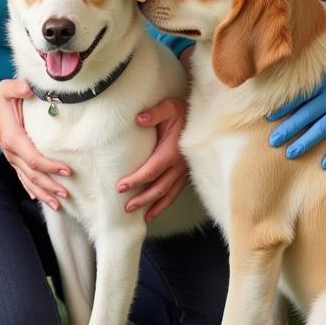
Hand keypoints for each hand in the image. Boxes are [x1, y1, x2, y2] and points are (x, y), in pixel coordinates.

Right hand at [0, 79, 69, 209]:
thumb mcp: (6, 88)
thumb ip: (17, 88)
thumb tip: (28, 88)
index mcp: (13, 138)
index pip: (33, 158)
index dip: (49, 166)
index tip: (67, 169)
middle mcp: (12, 152)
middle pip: (32, 174)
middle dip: (50, 185)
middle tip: (67, 193)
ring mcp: (12, 158)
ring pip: (28, 180)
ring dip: (43, 193)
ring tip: (59, 204)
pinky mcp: (13, 159)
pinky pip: (23, 178)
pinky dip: (32, 190)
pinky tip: (41, 199)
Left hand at [118, 97, 189, 220]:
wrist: (205, 118)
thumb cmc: (184, 112)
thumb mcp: (169, 107)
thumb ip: (155, 113)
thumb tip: (139, 118)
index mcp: (172, 151)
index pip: (151, 171)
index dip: (136, 180)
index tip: (120, 187)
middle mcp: (180, 165)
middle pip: (159, 187)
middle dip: (142, 199)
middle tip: (126, 207)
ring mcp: (185, 171)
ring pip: (168, 194)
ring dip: (154, 206)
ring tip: (141, 216)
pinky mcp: (187, 174)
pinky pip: (175, 192)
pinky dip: (165, 203)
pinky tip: (154, 211)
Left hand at [267, 40, 325, 168]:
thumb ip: (316, 51)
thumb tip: (295, 40)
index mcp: (325, 78)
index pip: (299, 94)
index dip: (283, 106)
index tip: (267, 116)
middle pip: (306, 114)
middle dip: (288, 129)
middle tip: (271, 141)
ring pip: (322, 129)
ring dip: (305, 143)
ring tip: (289, 154)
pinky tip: (325, 164)